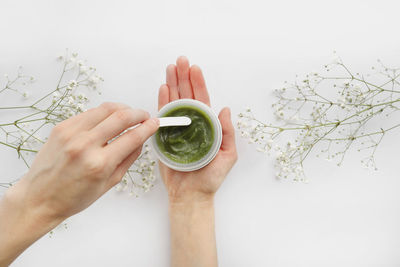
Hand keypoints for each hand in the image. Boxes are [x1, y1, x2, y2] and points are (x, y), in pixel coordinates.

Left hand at [0, 102, 158, 265]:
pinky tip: (108, 119)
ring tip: (129, 114)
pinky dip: (103, 113)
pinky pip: (89, 113)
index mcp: (100, 164)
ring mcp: (71, 134)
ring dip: (122, 108)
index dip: (148, 128)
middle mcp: (85, 145)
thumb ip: (128, 159)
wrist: (40, 198)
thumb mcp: (109, 184)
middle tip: (144, 116)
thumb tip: (140, 140)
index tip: (155, 123)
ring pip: (105, 109)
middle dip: (138, 113)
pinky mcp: (61, 127)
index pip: (132, 137)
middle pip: (121, 117)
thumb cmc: (73, 197)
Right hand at [158, 57, 237, 204]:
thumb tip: (226, 109)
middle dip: (183, 77)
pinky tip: (162, 89)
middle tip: (179, 60)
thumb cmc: (211, 177)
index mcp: (207, 125)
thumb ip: (227, 133)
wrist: (191, 194)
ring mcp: (177, 129)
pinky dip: (162, 102)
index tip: (194, 68)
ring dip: (171, 85)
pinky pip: (163, 117)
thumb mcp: (227, 155)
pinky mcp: (165, 137)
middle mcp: (191, 123)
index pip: (202, 99)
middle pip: (187, 96)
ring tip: (169, 69)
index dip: (198, 83)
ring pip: (174, 102)